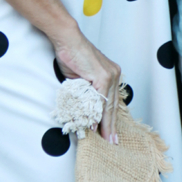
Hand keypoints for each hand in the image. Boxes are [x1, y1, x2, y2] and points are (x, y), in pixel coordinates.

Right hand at [52, 29, 121, 143]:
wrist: (67, 40)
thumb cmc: (72, 55)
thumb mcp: (81, 78)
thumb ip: (86, 93)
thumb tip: (85, 110)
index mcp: (111, 75)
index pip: (111, 102)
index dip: (111, 119)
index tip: (110, 133)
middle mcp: (114, 74)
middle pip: (113, 105)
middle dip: (111, 126)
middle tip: (111, 142)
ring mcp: (110, 75)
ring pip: (108, 105)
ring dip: (106, 124)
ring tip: (106, 139)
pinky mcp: (103, 75)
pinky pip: (101, 99)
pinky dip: (98, 113)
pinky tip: (96, 125)